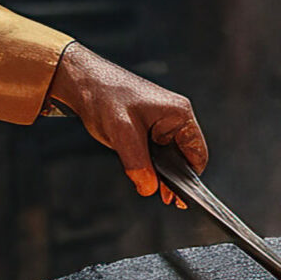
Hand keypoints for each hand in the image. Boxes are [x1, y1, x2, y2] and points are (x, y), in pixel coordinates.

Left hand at [46, 43, 207, 204]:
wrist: (82, 81)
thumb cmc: (104, 95)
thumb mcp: (122, 133)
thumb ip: (138, 164)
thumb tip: (149, 188)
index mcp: (179, 114)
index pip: (198, 153)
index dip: (189, 178)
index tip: (179, 197)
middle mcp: (174, 117)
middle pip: (184, 158)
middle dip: (172, 178)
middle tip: (163, 197)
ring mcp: (161, 123)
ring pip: (168, 157)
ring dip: (157, 171)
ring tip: (147, 183)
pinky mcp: (147, 128)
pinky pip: (154, 152)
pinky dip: (148, 164)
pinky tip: (139, 171)